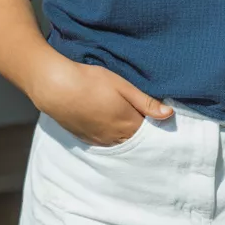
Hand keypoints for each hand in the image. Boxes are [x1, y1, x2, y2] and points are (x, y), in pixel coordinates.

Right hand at [32, 57, 173, 146]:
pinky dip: (112, 137)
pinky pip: (106, 143)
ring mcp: (100, 140)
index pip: (150, 132)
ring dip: (126, 135)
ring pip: (121, 143)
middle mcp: (115, 137)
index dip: (155, 123)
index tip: (158, 116)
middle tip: (142, 116)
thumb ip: (146, 102)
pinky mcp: (86, 139)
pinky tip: (108, 123)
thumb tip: (169, 114)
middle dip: (142, 131)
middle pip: (136, 140)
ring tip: (124, 118)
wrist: (56, 87)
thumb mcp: (122, 86)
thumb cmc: (90, 81)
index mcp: (128, 124)